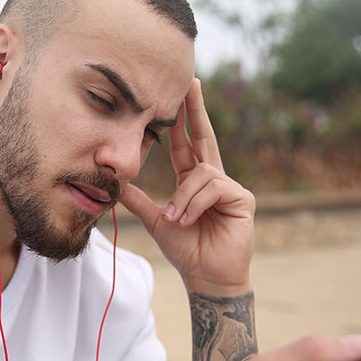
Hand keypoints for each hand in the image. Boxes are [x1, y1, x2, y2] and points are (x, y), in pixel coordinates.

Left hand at [119, 79, 254, 295]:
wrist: (204, 277)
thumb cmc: (186, 251)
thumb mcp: (157, 221)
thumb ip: (139, 200)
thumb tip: (117, 185)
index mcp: (193, 181)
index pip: (185, 144)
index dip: (179, 121)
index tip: (175, 95)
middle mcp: (213, 179)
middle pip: (205, 137)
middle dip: (196, 110)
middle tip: (191, 83)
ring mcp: (230, 188)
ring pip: (202, 172)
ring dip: (184, 196)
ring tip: (176, 219)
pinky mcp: (242, 199)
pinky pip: (214, 187)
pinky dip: (195, 203)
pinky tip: (188, 220)